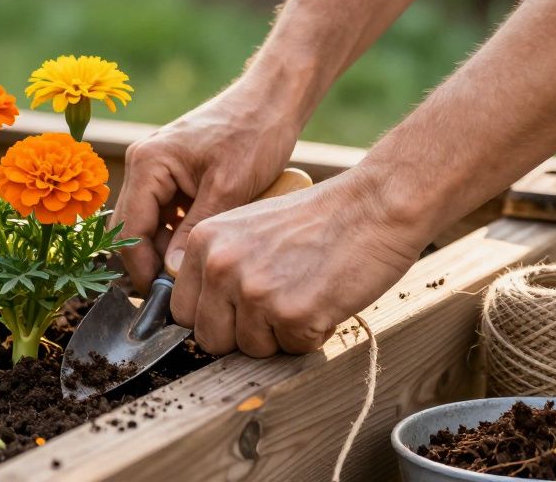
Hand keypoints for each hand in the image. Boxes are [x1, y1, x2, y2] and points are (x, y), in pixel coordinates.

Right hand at [114, 78, 300, 292]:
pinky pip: (165, 215)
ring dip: (165, 251)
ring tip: (193, 278)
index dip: (141, 268)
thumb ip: (195, 232)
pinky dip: (177, 236)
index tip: (163, 298)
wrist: (272, 100)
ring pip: (147, 226)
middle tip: (178, 294)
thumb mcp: (228, 189)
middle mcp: (143, 164)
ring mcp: (155, 169)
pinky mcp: (172, 175)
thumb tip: (173, 275)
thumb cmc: (253, 134)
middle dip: (150, 263)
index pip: (128, 230)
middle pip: (131, 229)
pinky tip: (200, 253)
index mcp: (148, 163)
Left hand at [169, 171, 421, 355]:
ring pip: (252, 350)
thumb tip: (204, 316)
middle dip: (243, 335)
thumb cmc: (318, 219)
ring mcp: (255, 291)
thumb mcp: (248, 229)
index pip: (182, 311)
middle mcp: (221, 266)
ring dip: (280, 335)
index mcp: (204, 243)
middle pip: (211, 339)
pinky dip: (313, 335)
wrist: (373, 205)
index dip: (214, 319)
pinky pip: (293, 350)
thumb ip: (221, 266)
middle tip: (277, 307)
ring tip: (305, 294)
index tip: (237, 314)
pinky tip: (325, 299)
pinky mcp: (292, 313)